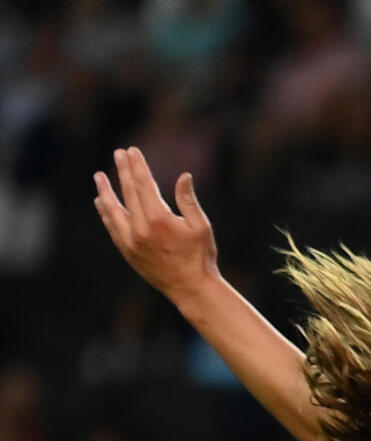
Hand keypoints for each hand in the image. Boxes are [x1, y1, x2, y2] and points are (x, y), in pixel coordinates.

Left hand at [93, 148, 217, 303]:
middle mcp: (140, 228)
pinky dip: (105, 213)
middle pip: (128, 192)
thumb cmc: (200, 256)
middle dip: (123, 171)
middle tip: (118, 154)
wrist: (191, 289)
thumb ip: (188, 200)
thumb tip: (184, 176)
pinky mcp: (127, 251)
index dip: (137, 166)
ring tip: (99, 176)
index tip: (131, 151)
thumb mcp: (201, 226)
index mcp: (160, 219)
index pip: (144, 185)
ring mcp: (130, 241)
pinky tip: (101, 202)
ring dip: (105, 191)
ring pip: (112, 209)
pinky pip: (112, 227)